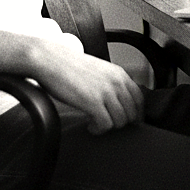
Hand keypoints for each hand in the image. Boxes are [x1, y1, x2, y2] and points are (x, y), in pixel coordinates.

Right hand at [30, 41, 144, 133]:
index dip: (136, 114)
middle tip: (107, 123)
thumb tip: (118, 101)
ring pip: (121, 121)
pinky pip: (106, 125)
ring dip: (108, 127)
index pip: (139, 99)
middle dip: (121, 123)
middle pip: (132, 113)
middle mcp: (116, 82)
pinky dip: (99, 130)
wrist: (49, 59)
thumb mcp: (98, 70)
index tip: (127, 122)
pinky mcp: (93, 101)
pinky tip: (90, 125)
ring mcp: (106, 91)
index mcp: (119, 73)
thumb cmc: (68, 66)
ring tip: (95, 123)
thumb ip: (111, 82)